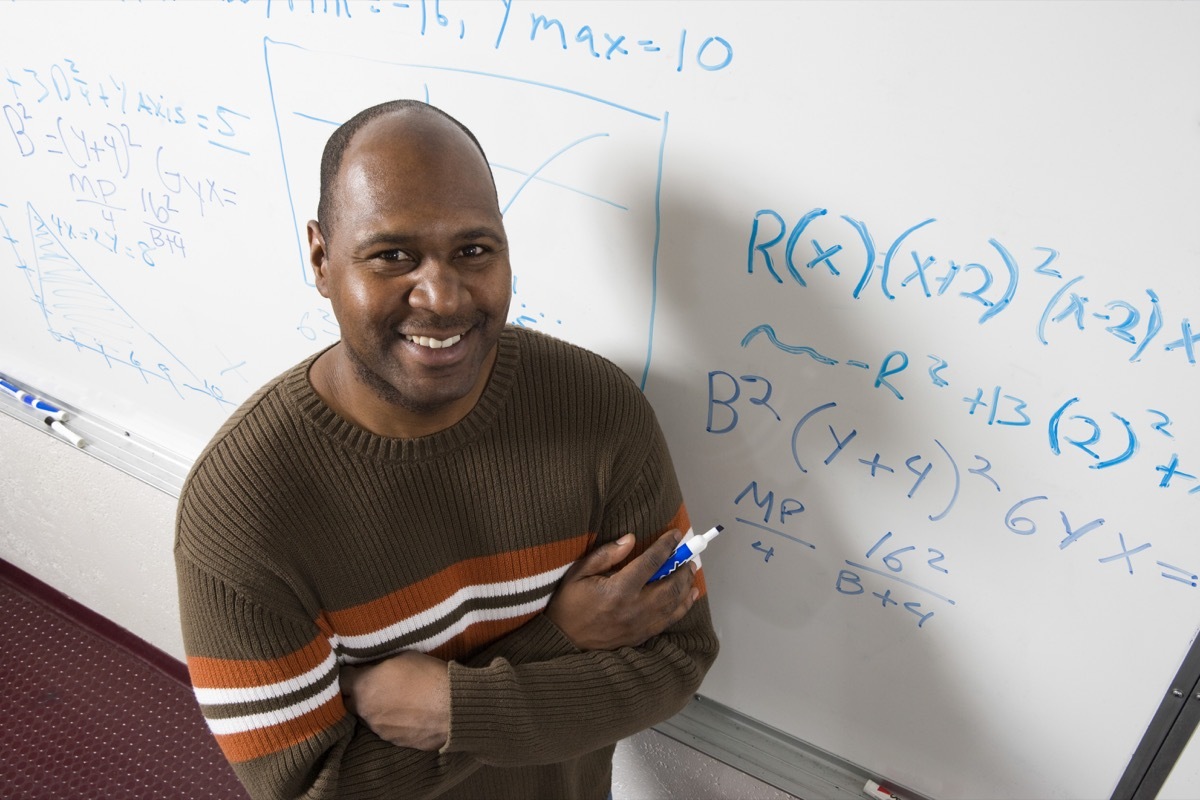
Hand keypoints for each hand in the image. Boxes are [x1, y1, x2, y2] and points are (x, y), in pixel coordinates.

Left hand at [341, 651, 449, 750]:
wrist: (454, 707)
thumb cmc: (430, 675)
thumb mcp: (403, 657)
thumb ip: (381, 665)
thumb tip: (374, 670)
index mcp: (364, 687)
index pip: (341, 679)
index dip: (349, 673)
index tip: (356, 669)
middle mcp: (366, 711)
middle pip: (350, 702)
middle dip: (358, 693)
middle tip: (375, 684)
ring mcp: (380, 730)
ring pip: (369, 718)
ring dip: (376, 709)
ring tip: (397, 699)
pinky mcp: (395, 742)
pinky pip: (386, 730)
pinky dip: (393, 722)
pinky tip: (408, 713)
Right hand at [545, 528, 699, 650]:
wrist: (563, 641)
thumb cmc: (569, 604)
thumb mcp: (579, 573)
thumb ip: (606, 555)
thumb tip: (630, 539)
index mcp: (618, 589)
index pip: (651, 562)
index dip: (666, 545)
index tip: (675, 534)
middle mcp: (634, 608)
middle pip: (670, 585)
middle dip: (682, 567)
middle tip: (687, 555)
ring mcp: (640, 625)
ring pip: (674, 603)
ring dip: (686, 585)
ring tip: (690, 571)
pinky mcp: (642, 636)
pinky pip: (670, 620)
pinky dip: (684, 606)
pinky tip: (690, 595)